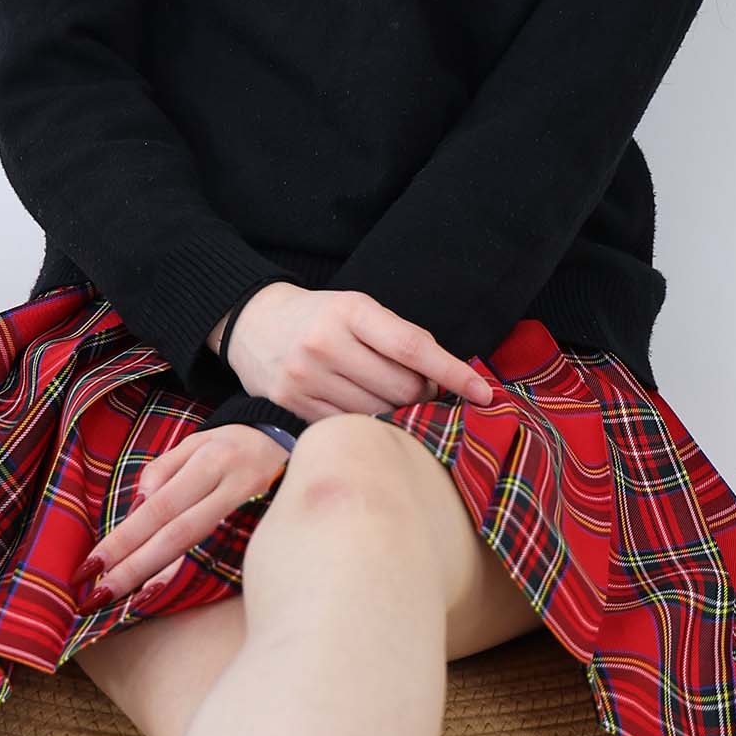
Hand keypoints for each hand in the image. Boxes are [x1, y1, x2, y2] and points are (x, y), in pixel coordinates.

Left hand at [80, 424, 291, 602]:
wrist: (294, 442)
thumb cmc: (234, 445)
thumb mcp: (197, 442)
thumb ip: (164, 470)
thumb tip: (139, 505)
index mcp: (210, 459)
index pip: (158, 507)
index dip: (124, 538)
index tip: (90, 564)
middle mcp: (231, 485)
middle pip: (175, 533)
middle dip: (134, 566)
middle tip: (98, 593)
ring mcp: (251, 508)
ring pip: (199, 546)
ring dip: (158, 575)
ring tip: (125, 599)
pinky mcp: (264, 526)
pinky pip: (221, 552)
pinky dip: (191, 573)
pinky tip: (164, 592)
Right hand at [227, 284, 493, 418]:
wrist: (252, 323)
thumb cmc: (319, 316)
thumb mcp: (356, 308)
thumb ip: (397, 338)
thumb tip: (446, 380)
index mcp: (349, 311)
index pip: (412, 347)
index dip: (453, 373)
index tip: (483, 393)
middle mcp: (325, 343)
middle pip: (400, 387)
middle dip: (422, 395)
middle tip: (422, 391)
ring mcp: (305, 377)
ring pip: (378, 413)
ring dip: (396, 412)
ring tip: (390, 399)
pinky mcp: (292, 405)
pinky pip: (348, 427)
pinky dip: (367, 424)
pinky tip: (365, 411)